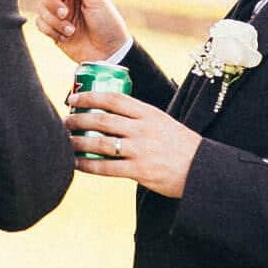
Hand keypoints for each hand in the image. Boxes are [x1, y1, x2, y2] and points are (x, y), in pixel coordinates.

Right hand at [36, 0, 130, 62]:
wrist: (109, 52)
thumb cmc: (108, 24)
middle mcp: (66, 1)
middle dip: (52, 4)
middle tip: (65, 13)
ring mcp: (59, 17)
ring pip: (41, 10)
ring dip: (54, 21)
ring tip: (71, 30)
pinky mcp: (53, 31)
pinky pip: (40, 25)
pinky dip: (52, 30)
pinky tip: (67, 36)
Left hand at [64, 90, 201, 197]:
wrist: (204, 171)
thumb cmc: (181, 147)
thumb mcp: (163, 123)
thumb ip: (140, 118)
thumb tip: (109, 114)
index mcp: (149, 113)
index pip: (114, 98)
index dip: (89, 96)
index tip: (73, 99)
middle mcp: (143, 129)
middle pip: (102, 119)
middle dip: (77, 119)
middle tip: (64, 120)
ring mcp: (141, 150)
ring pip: (100, 142)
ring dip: (77, 141)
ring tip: (65, 141)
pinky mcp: (140, 171)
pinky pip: (106, 167)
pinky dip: (87, 165)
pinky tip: (76, 164)